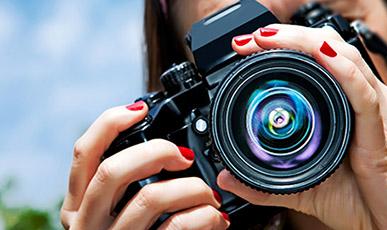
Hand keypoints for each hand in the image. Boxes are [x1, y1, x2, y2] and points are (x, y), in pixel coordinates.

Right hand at [61, 102, 228, 228]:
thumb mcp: (114, 209)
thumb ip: (125, 182)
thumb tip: (165, 147)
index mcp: (78, 203)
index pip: (83, 153)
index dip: (109, 123)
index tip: (140, 108)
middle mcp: (87, 222)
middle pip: (114, 170)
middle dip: (156, 152)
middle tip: (184, 156)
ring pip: (150, 199)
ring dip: (191, 188)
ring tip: (208, 193)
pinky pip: (176, 228)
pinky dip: (203, 216)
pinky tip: (214, 217)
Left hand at [217, 24, 386, 228]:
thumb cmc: (359, 200)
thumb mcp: (302, 186)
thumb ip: (263, 183)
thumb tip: (228, 178)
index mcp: (343, 109)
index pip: (314, 64)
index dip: (283, 49)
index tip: (246, 47)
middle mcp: (361, 102)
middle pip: (327, 51)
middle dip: (288, 38)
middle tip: (251, 38)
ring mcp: (376, 112)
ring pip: (345, 60)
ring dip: (307, 43)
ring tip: (272, 38)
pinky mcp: (385, 130)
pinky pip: (363, 93)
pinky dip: (342, 70)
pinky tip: (322, 55)